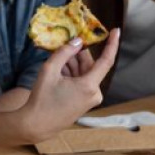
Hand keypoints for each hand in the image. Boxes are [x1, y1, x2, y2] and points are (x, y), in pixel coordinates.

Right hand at [15, 28, 119, 142]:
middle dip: (78, 55)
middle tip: (64, 44)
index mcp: (89, 85)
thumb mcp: (49, 70)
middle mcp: (94, 93)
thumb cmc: (42, 98)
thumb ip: (64, 53)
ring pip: (84, 74)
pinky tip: (58, 71)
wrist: (38, 124)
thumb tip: (77, 41)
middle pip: (90, 66)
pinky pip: (82, 82)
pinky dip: (72, 74)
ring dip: (72, 65)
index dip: (112, 44)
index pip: (106, 61)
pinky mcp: (84, 102)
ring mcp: (90, 99)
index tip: (116, 31)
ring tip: (55, 60)